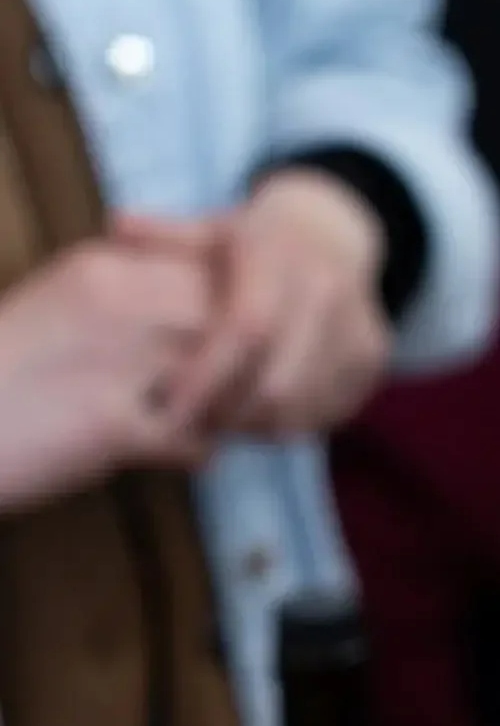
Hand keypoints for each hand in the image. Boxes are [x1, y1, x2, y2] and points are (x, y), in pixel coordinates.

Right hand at [0, 237, 217, 509]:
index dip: (238, 310)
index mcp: (103, 269)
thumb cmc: (1, 376)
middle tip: (240, 391)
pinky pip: (194, 436)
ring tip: (216, 423)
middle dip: (248, 358)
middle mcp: (117, 304)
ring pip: (224, 376)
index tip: (236, 344)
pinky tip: (182, 457)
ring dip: (231, 405)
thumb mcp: (60, 309)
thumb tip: (196, 307)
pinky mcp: (110, 423)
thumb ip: (123, 298)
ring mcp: (116, 362)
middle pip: (230, 317)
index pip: (213, 270)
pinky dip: (198, 451)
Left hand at [119, 168, 392, 443]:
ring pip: (303, 409)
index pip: (249, 329)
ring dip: (253, 426)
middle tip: (186, 426)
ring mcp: (359, 327)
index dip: (208, 376)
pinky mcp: (373, 359)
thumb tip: (118, 226)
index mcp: (282, 255)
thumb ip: (165, 236)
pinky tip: (254, 412)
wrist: (334, 233)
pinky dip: (285, 425)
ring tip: (216, 418)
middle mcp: (330, 290)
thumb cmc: (254, 241)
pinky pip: (326, 414)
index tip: (168, 407)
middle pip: (279, 384)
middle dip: (226, 415)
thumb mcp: (210, 229)